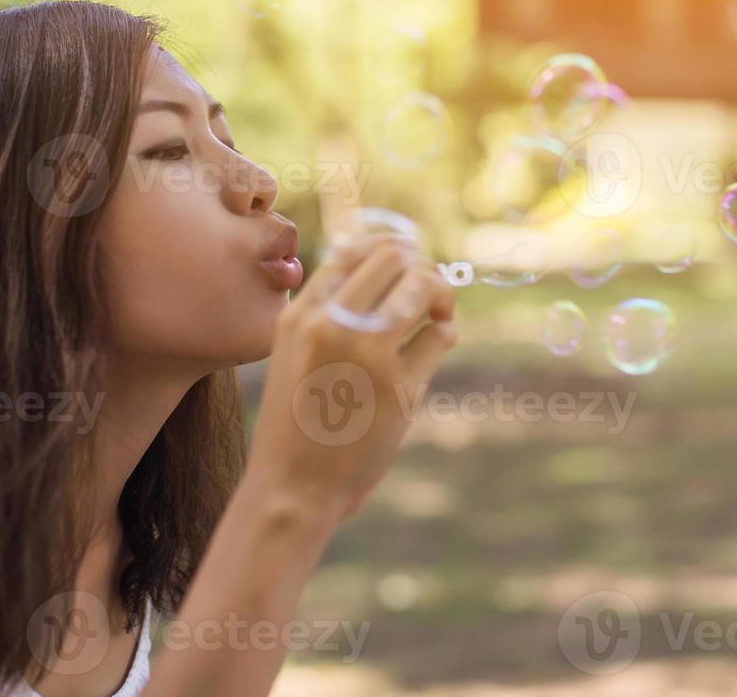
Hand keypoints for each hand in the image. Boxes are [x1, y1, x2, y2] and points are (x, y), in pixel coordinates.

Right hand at [247, 232, 458, 521]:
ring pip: (422, 284)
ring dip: (441, 291)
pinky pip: (440, 335)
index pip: (352, 250)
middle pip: (394, 257)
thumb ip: (326, 314)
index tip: (404, 264)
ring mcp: (367, 353)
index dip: (388, 249)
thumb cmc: (296, 423)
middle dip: (420, 266)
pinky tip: (434, 346)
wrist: (292, 487)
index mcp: (301, 315)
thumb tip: (383, 271)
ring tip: (440, 311)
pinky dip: (445, 333)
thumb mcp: (293, 355)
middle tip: (428, 290)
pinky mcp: (399, 387)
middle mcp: (332, 324)